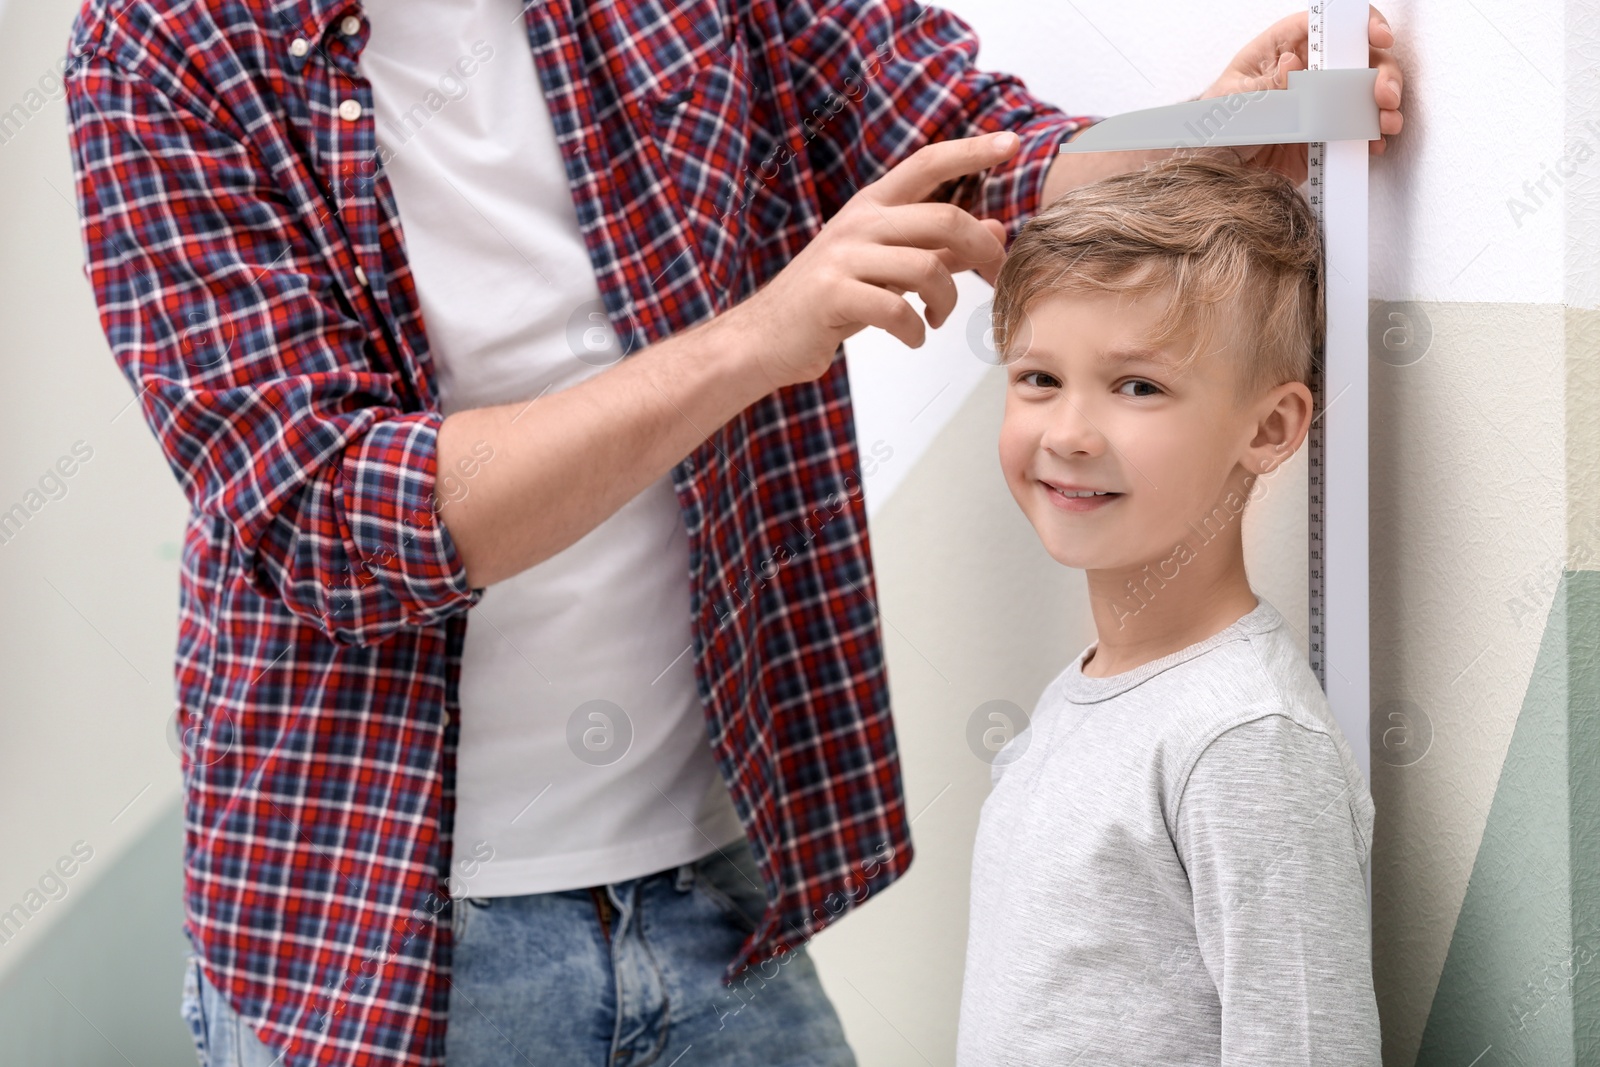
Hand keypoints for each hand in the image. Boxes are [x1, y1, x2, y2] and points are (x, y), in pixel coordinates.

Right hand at [723, 132, 1014, 391]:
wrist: (765, 338)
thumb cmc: (830, 301)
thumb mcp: (887, 267)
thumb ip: (939, 248)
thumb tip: (995, 229)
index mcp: (872, 207)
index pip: (927, 163)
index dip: (971, 150)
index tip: (1011, 142)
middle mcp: (859, 224)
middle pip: (944, 218)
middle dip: (983, 252)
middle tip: (996, 278)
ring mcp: (843, 258)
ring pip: (926, 269)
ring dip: (947, 303)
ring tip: (937, 319)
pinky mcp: (833, 295)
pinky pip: (897, 310)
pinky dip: (917, 332)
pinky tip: (913, 337)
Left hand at [1200, 4, 1404, 183]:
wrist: (1212, 170)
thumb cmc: (1214, 124)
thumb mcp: (1234, 101)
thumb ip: (1267, 85)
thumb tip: (1292, 64)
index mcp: (1282, 49)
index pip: (1326, 24)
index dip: (1359, 24)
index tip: (1379, 37)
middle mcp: (1307, 71)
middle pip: (1357, 58)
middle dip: (1380, 72)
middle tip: (1384, 95)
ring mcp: (1319, 104)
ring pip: (1363, 93)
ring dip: (1382, 106)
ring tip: (1385, 122)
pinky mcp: (1324, 134)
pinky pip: (1354, 130)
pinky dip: (1369, 136)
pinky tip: (1374, 143)